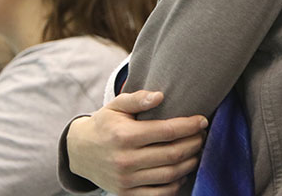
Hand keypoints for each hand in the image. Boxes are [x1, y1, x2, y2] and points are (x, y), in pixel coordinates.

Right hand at [67, 91, 206, 194]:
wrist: (79, 152)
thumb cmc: (103, 125)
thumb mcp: (115, 106)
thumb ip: (137, 99)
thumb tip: (160, 96)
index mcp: (124, 135)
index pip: (167, 131)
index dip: (189, 126)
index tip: (202, 120)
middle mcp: (126, 159)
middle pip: (173, 154)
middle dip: (194, 144)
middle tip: (202, 135)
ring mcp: (126, 179)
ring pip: (170, 174)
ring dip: (190, 163)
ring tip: (196, 151)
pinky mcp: (127, 194)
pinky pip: (160, 193)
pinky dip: (176, 183)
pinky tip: (181, 171)